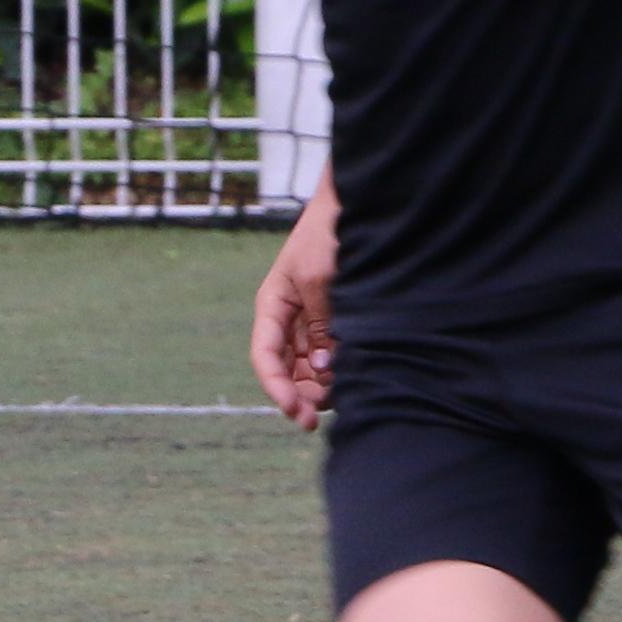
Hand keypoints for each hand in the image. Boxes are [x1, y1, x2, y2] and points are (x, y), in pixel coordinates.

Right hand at [251, 187, 340, 429]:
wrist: (356, 204)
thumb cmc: (329, 233)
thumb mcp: (320, 279)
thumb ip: (321, 326)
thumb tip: (324, 371)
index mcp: (272, 306)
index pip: (265, 358)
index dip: (277, 389)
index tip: (299, 413)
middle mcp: (288, 319)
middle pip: (285, 371)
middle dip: (300, 395)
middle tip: (321, 417)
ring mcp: (311, 321)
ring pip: (309, 369)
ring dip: (320, 387)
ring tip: (344, 396)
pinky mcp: (335, 321)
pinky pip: (331, 355)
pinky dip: (339, 371)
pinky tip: (354, 377)